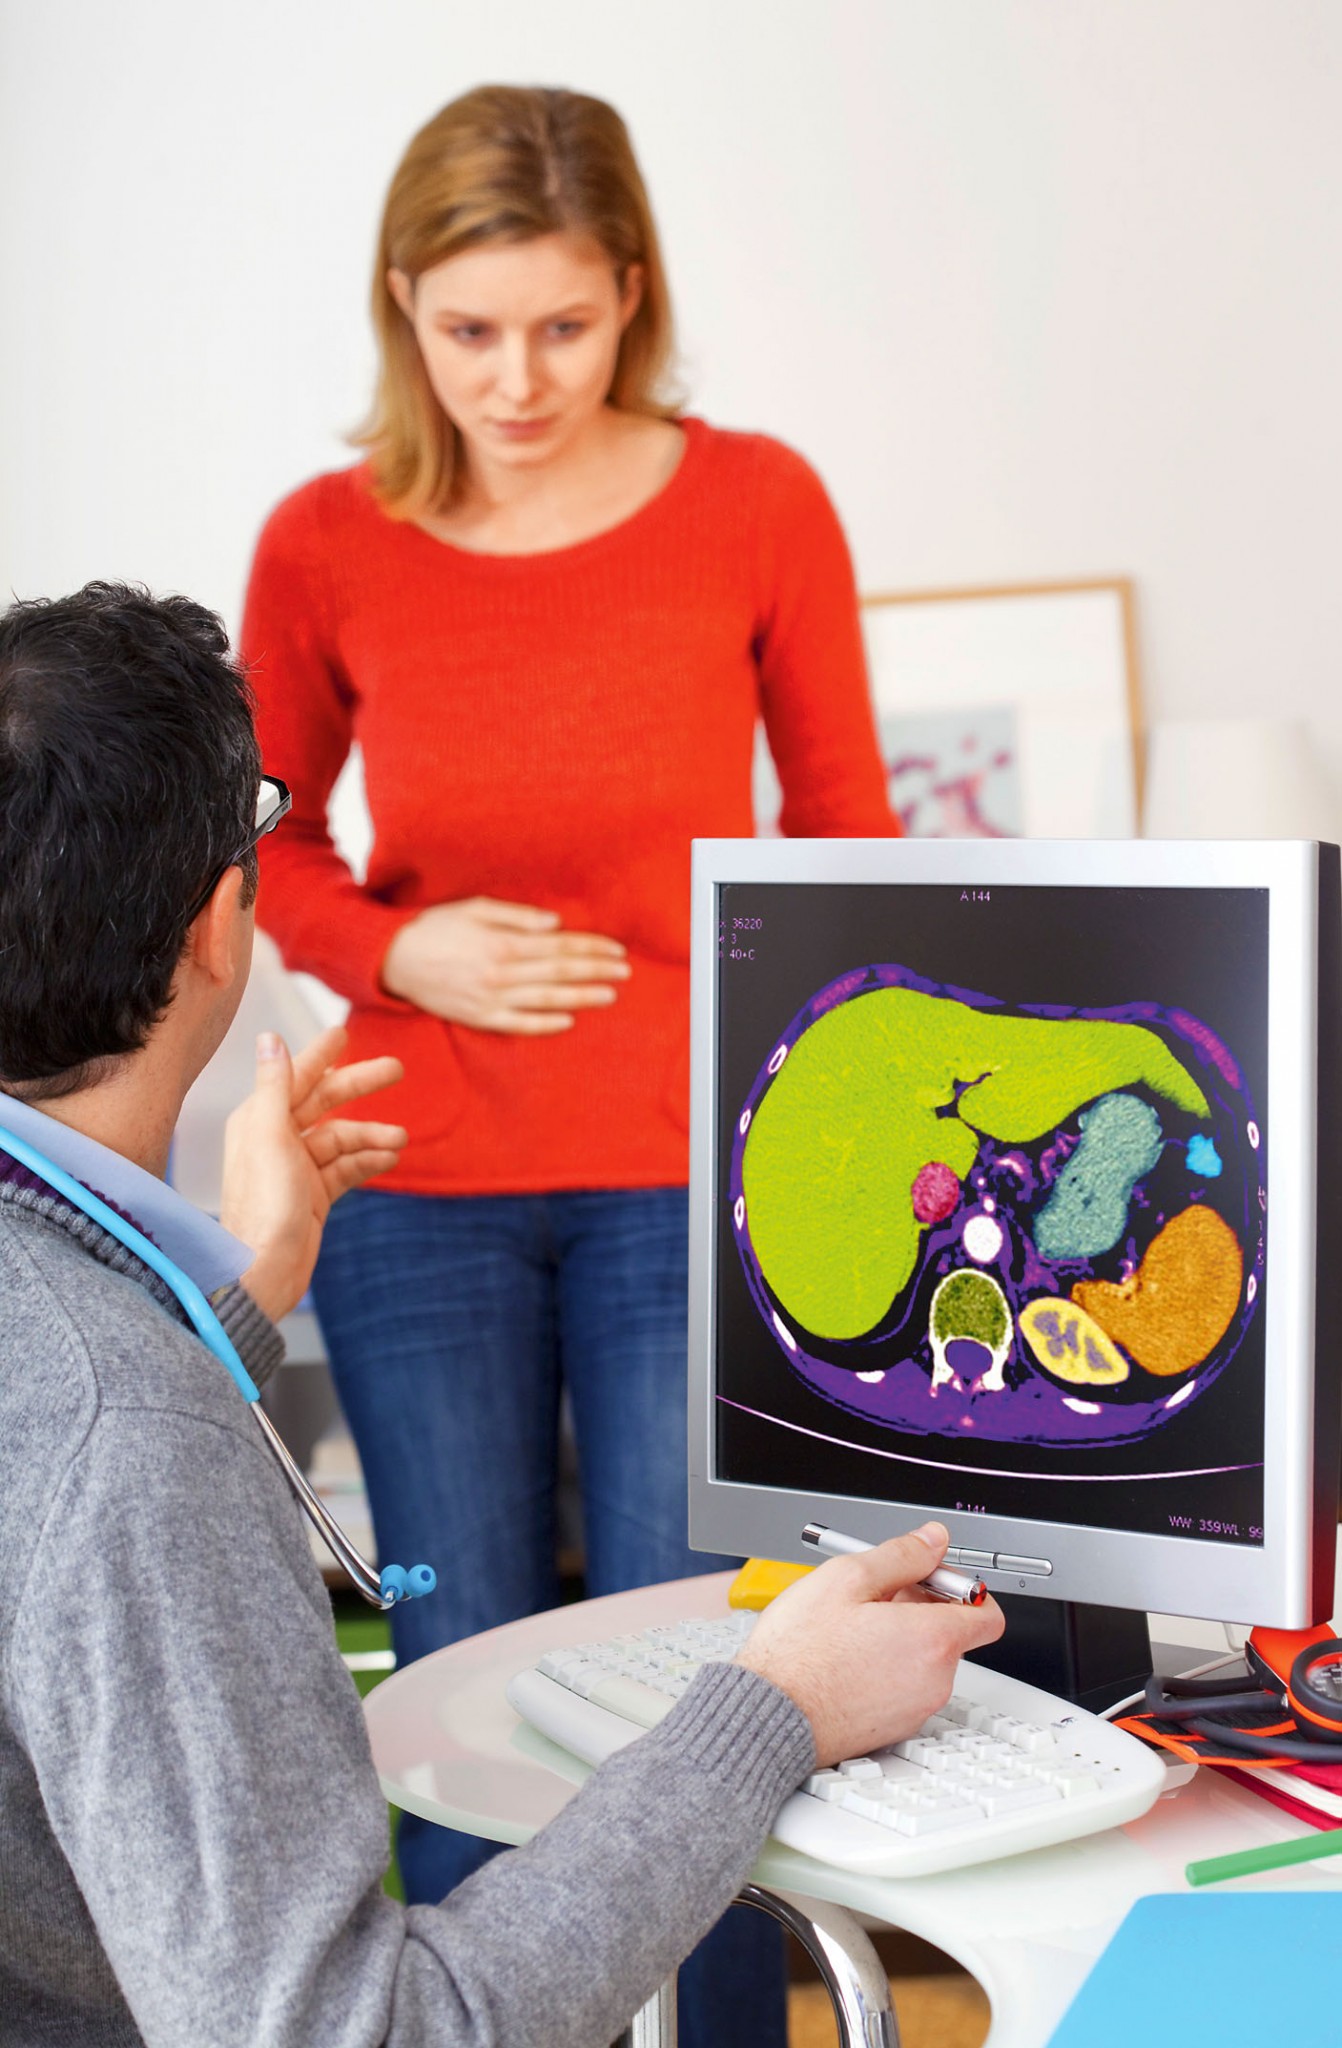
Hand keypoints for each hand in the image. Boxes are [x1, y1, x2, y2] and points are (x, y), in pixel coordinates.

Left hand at [220, 1026, 406, 1322]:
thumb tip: (270, 1038)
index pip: (295, 1076)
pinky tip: (390, 1158)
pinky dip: (368, 1161)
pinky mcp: (312, 1196)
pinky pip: (346, 1169)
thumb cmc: (263, 1207)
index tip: (344, 1033)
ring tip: (400, 1138)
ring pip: (341, 1139)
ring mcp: (295, 1169)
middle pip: (324, 1103)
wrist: (265, 1271)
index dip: (321, 1056)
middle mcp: (274, 1140)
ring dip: (371, 1135)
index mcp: (258, 1120)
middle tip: (396, 1068)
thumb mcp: (270, 1136)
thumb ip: (274, 1085)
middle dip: (360, 1087)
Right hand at [379, 897, 630, 1033]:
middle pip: (561, 971)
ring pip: (547, 1000)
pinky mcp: (479, 1017)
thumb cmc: (436, 927)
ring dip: (581, 997)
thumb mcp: (475, 907)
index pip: (560, 945)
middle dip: (596, 971)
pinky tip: (569, 1022)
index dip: (592, 947)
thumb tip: (556, 924)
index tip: (617, 950)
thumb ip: (517, 916)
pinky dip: (545, 1025)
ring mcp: (491, 998)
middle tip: (625, 972)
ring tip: (609, 996)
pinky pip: (518, 1024)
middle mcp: (502, 972)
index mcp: (504, 942)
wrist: (392, 958)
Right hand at [736, 1524, 1004, 1766]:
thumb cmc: (801, 1653)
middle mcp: (934, 1680)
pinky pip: (904, 1687)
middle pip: (951, 1633)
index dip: (961, 1588)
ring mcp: (915, 1710)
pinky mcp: (893, 1729)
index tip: (929, 1577)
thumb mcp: (846, 1578)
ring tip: (851, 1627)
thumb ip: (901, 1554)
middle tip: (875, 1594)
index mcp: (932, 1640)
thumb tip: (933, 1540)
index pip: (987, 1612)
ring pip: (924, 1660)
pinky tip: (845, 1658)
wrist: (770, 1716)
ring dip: (900, 1638)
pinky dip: (886, 1668)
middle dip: (920, 1607)